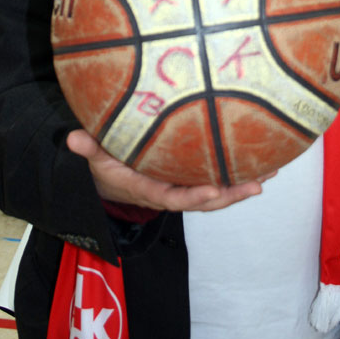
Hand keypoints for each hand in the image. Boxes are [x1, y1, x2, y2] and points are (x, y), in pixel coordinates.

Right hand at [67, 129, 265, 211]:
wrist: (108, 179)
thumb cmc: (104, 164)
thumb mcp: (94, 157)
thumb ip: (87, 149)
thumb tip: (71, 139)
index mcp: (148, 189)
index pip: (173, 197)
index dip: (194, 196)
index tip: (214, 191)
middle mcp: (170, 192)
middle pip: (204, 199)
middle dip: (231, 194)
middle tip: (257, 184)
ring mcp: (182, 186)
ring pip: (215, 191)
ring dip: (241, 184)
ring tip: (268, 172)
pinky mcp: (188, 177)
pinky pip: (214, 178)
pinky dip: (235, 174)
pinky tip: (257, 162)